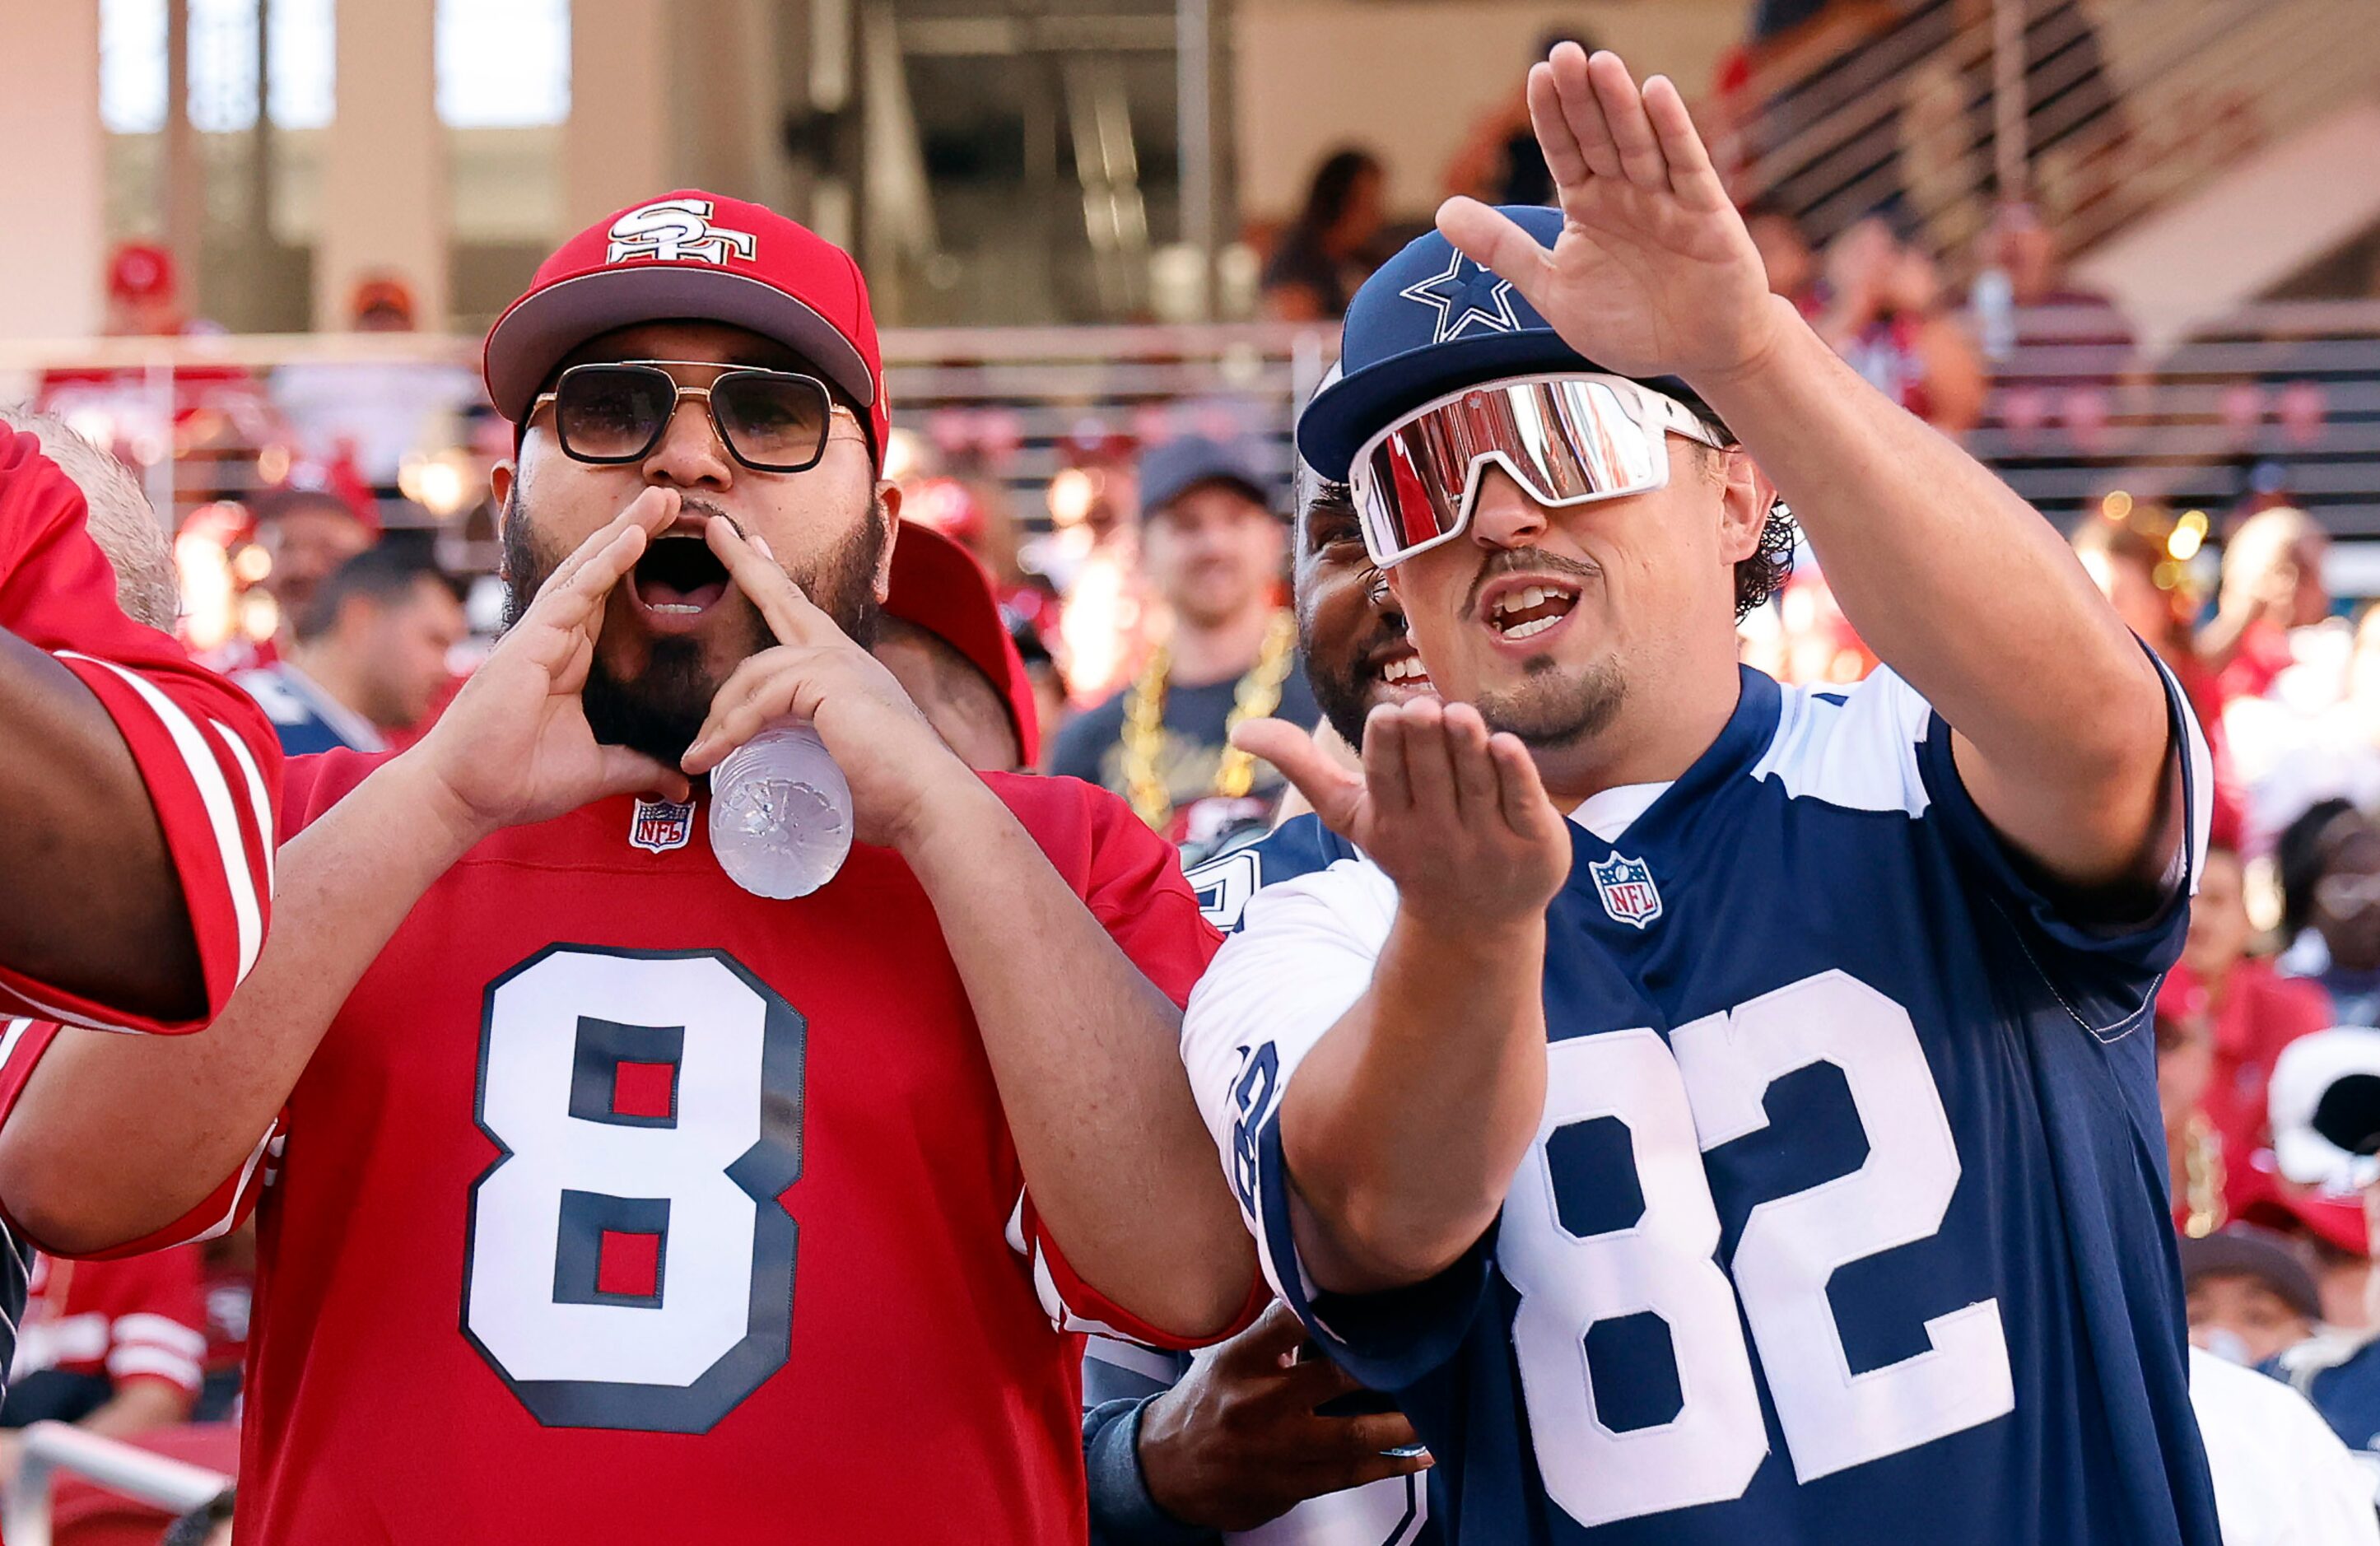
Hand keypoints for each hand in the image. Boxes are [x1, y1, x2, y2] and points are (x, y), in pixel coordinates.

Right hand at [412, 489, 689, 842]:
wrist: (466, 797)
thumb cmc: (517, 780)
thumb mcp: (597, 770)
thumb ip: (639, 767)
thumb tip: (680, 785)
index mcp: (567, 658)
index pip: (607, 598)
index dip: (634, 565)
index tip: (670, 538)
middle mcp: (552, 637)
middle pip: (598, 571)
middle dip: (633, 532)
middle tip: (672, 498)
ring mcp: (538, 636)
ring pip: (587, 569)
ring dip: (624, 532)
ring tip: (660, 500)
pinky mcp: (529, 643)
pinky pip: (574, 594)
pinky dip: (604, 564)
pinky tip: (632, 537)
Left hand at [681, 518, 973, 850]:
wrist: (929, 804)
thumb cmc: (891, 797)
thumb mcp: (836, 760)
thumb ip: (805, 750)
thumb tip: (766, 774)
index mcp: (847, 668)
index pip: (801, 616)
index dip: (772, 578)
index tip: (752, 546)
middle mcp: (843, 655)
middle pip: (783, 599)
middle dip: (746, 563)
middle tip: (716, 528)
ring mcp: (837, 663)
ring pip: (755, 672)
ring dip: (719, 716)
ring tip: (698, 755)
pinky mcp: (827, 681)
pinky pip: (760, 700)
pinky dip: (730, 731)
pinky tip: (711, 758)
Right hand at [1137, 1301, 1429, 1531]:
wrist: (1167, 1470)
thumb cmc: (1208, 1402)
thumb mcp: (1229, 1356)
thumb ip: (1276, 1333)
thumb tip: (1326, 1293)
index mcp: (1243, 1358)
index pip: (1292, 1320)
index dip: (1336, 1308)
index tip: (1380, 1298)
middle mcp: (1261, 1401)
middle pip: (1336, 1375)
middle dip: (1385, 1364)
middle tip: (1429, 1351)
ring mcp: (1278, 1447)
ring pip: (1354, 1433)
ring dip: (1403, 1423)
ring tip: (1438, 1410)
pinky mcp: (1291, 1485)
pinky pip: (1351, 1475)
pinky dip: (1390, 1464)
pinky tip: (1422, 1456)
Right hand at [1235, 697, 1569, 934]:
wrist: (1474, 923)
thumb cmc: (1408, 846)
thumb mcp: (1351, 813)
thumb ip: (1301, 766)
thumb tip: (1238, 730)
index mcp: (1390, 821)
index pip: (1385, 780)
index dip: (1386, 750)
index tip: (1386, 716)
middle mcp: (1438, 834)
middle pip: (1430, 778)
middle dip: (1425, 742)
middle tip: (1423, 707)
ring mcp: (1488, 843)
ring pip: (1476, 787)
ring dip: (1467, 749)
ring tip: (1460, 714)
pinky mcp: (1535, 846)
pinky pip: (1522, 804)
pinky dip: (1515, 775)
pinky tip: (1505, 743)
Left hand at [1435, 44, 1785, 388]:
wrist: (1697, 356)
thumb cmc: (1629, 324)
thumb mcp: (1552, 291)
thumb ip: (1502, 249)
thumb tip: (1441, 211)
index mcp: (1589, 205)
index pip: (1565, 150)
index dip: (1552, 115)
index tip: (1536, 75)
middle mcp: (1627, 192)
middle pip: (1600, 136)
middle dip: (1582, 97)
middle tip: (1564, 52)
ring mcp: (1668, 199)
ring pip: (1640, 144)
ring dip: (1621, 105)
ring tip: (1602, 63)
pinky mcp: (1707, 215)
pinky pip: (1688, 167)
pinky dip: (1674, 132)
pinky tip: (1657, 93)